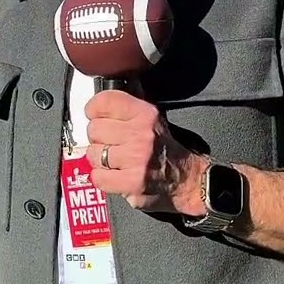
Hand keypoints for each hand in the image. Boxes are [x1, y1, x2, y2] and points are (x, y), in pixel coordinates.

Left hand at [84, 88, 208, 215]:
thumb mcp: (154, 119)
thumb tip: (103, 100)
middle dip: (98, 137)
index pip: (105, 102)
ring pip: (94, 154)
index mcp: (146, 114)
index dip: (94, 109)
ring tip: (113, 160)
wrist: (189, 179)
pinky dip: (102, 177)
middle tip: (109, 142)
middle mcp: (141, 134)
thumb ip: (129, 107)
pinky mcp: (132, 182)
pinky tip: (113, 175)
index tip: (94, 114)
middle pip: (95, 129)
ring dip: (99, 159)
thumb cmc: (167, 149)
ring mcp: (136, 159)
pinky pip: (98, 177)